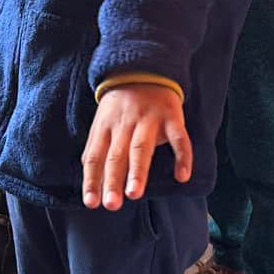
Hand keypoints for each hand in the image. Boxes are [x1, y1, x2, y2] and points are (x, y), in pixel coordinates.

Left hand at [81, 83, 192, 210]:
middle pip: (117, 154)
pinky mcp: (172, 115)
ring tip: (134, 194)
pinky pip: (179, 138)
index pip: (95, 156)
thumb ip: (97, 148)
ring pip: (141, 147)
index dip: (92, 180)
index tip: (91, 203)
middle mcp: (125, 123)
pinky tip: (182, 176)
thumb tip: (91, 181)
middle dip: (113, 180)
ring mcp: (149, 119)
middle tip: (111, 204)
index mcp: (105, 126)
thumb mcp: (103, 121)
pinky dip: (182, 156)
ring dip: (137, 171)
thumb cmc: (120, 105)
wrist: (144, 69)